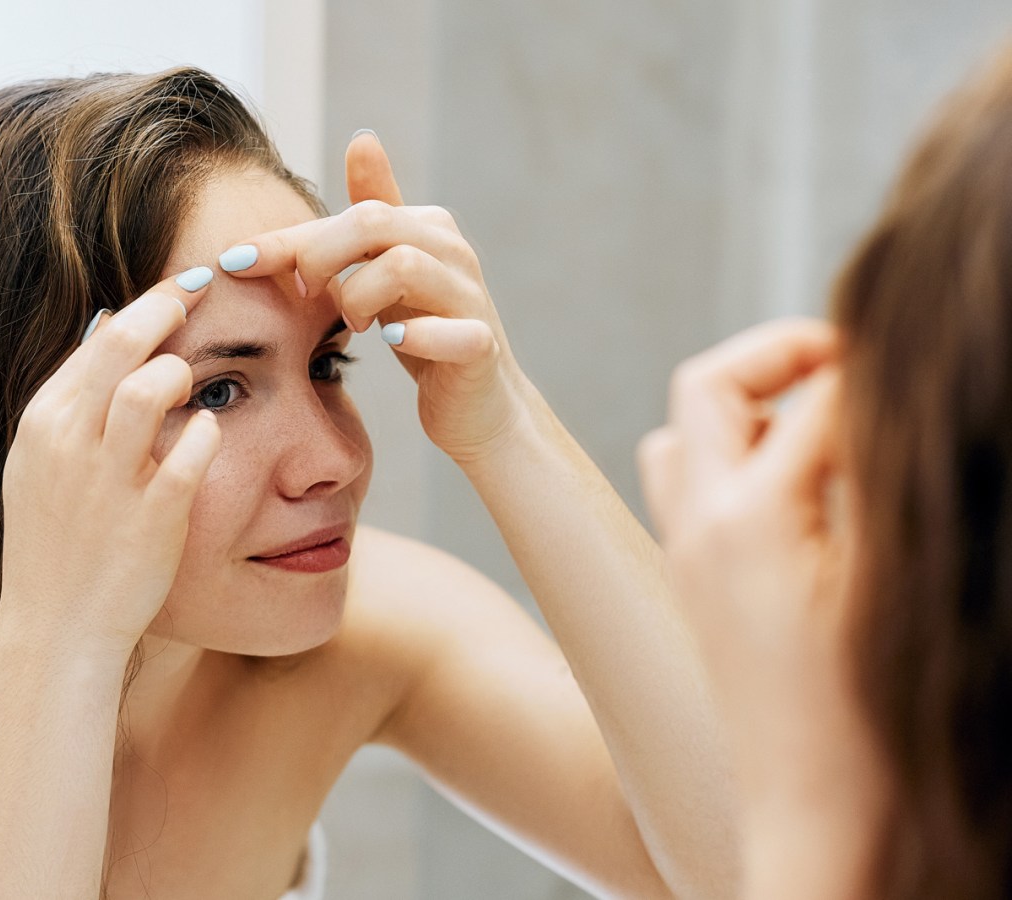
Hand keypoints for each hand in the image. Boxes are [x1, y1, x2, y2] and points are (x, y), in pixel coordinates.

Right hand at [0, 270, 221, 661]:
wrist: (58, 627)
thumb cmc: (57, 542)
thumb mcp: (42, 465)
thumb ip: (74, 402)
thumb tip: (108, 330)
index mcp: (44, 423)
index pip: (100, 337)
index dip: (148, 306)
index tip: (181, 290)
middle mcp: (71, 441)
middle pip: (125, 343)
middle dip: (169, 308)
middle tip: (201, 296)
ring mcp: (111, 477)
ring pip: (156, 386)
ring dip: (185, 372)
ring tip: (194, 383)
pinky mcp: (155, 513)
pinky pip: (196, 449)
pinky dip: (211, 433)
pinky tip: (212, 435)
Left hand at [219, 132, 531, 463]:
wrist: (481, 402)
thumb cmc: (430, 329)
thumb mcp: (395, 266)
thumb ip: (375, 212)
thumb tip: (362, 139)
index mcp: (427, 226)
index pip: (349, 213)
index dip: (287, 237)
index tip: (233, 261)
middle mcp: (453, 251)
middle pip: (375, 223)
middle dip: (320, 255)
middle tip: (303, 293)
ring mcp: (470, 297)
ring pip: (405, 266)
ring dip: (359, 295)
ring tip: (351, 325)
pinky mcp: (480, 345)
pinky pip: (451, 331)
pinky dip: (416, 335)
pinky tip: (394, 340)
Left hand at [637, 319, 863, 792]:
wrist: (811, 807)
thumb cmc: (866, 711)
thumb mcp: (890, 578)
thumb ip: (876, 479)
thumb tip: (872, 402)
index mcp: (754, 514)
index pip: (815, 394)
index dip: (868, 367)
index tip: (909, 365)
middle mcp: (701, 521)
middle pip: (707, 384)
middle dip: (774, 353)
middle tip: (842, 359)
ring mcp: (685, 551)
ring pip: (683, 432)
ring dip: (741, 406)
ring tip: (814, 423)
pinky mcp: (690, 579)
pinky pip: (683, 483)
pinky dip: (727, 456)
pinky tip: (790, 487)